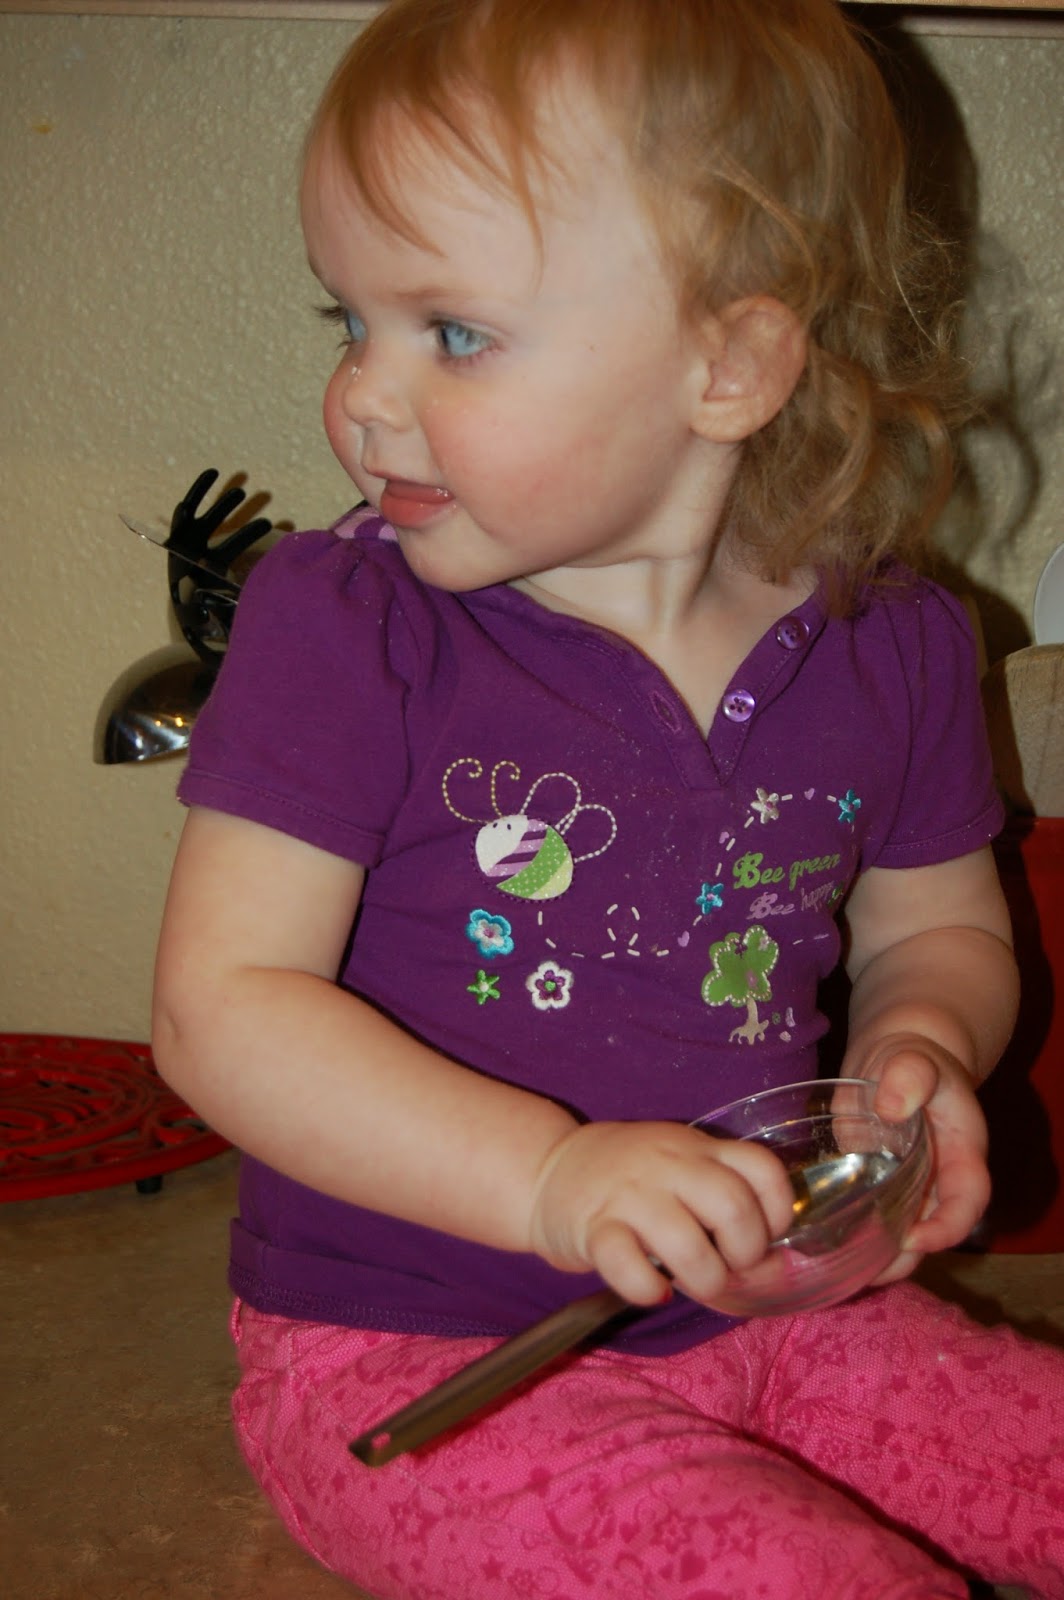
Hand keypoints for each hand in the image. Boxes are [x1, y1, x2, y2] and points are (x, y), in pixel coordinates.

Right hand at [527, 1120, 796, 1307]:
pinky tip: (652, 1290)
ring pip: (685, 1241)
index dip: (777, 1210)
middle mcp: (667, 1164)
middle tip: (730, 1266)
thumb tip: (776, 1266)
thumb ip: (723, 1202)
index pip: (761, 1167)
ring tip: (695, 1284)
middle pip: (732, 1205)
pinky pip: (626, 1263)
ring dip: (704, 1278)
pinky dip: (647, 1288)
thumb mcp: (680, 1169)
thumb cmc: (630, 1180)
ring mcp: (628, 1194)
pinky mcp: (591, 1228)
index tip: (765, 1235)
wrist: (548, 1170)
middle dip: (745, 1252)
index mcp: (696, 1148)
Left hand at [845, 1032, 989, 1282]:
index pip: (967, 1202)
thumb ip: (910, 1076)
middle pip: (933, 1231)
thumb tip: (893, 1106)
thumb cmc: (911, 1059)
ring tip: (839, 1269)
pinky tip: (821, 1248)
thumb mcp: (913, 1060)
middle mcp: (940, 1180)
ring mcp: (909, 1188)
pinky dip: (854, 1238)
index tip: (914, 1239)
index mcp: (962, 1154)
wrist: (894, 1059)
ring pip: (902, 1234)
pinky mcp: (877, 1188)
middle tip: (868, 1268)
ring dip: (877, 1256)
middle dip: (905, 1255)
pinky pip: (873, 1221)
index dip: (947, 1228)